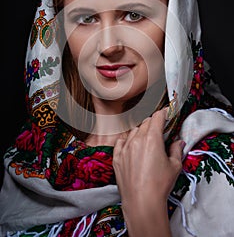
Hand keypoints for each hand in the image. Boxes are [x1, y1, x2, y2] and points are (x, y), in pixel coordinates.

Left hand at [113, 108, 184, 235]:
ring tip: (147, 140)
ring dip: (141, 131)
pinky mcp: (117, 157)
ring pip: (133, 131)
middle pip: (145, 122)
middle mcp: (137, 140)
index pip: (157, 117)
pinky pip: (121, 141)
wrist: (141, 202)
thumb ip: (176, 150)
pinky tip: (131, 145)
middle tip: (160, 129)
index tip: (166, 113)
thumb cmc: (159, 185)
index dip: (163, 113)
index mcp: (152, 139)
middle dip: (153, 123)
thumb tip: (179, 142)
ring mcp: (125, 148)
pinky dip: (127, 140)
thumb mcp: (174, 166)